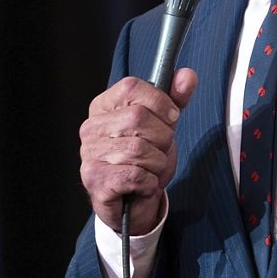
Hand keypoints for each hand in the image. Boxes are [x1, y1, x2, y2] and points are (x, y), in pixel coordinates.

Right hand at [79, 69, 195, 233]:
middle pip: (138, 117)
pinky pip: (135, 175)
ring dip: (157, 163)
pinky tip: (142, 184)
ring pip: (139, 149)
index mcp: (104, 106)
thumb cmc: (145, 159)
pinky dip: (149, 182)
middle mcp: (91, 127)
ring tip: (150, 168)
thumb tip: (187, 75)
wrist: (133, 201)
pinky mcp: (94, 179)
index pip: (132, 87)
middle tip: (159, 150)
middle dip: (162, 138)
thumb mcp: (164, 125)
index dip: (160, 102)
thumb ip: (176, 99)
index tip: (170, 118)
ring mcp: (89, 153)